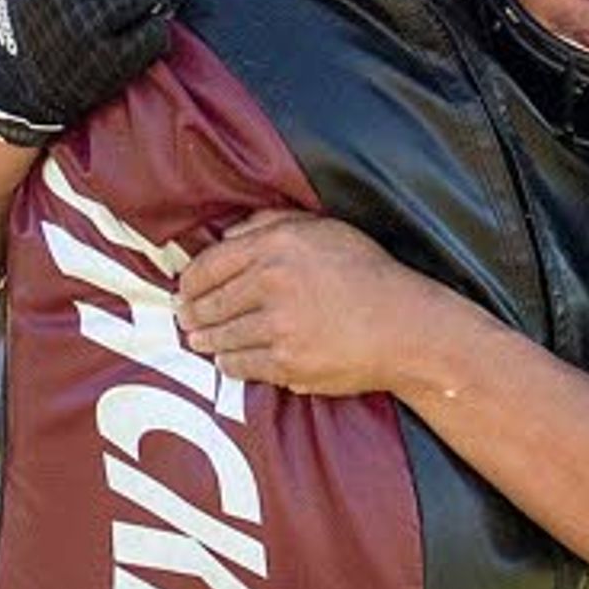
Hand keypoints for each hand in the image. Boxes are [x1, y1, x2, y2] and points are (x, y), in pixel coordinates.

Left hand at [174, 210, 436, 396]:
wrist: (404, 326)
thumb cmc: (368, 273)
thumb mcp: (325, 228)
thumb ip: (271, 222)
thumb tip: (226, 235)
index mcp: (276, 245)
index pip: (211, 264)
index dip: (190, 281)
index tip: (183, 289)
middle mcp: (272, 282)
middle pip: (212, 303)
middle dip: (192, 313)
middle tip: (184, 318)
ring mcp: (278, 326)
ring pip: (223, 336)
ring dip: (206, 340)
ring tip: (198, 341)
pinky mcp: (287, 363)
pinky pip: (243, 365)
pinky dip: (229, 364)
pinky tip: (226, 361)